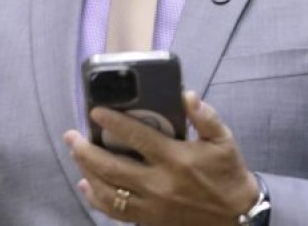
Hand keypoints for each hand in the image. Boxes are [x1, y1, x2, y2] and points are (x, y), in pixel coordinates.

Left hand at [63, 91, 258, 225]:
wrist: (236, 216)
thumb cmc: (227, 173)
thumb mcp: (223, 140)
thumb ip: (205, 116)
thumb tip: (186, 95)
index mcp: (175, 159)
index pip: (136, 137)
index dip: (112, 122)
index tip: (95, 111)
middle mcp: (159, 183)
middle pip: (111, 167)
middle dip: (85, 150)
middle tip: (71, 136)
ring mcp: (151, 205)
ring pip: (108, 191)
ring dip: (86, 172)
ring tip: (76, 155)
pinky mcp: (149, 220)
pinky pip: (116, 212)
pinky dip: (97, 198)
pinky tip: (87, 185)